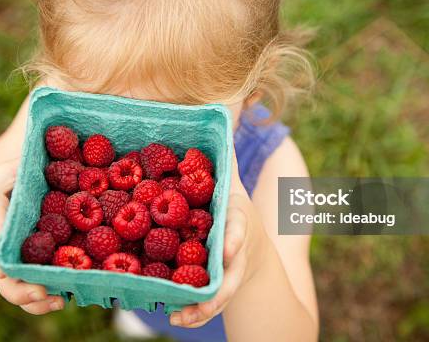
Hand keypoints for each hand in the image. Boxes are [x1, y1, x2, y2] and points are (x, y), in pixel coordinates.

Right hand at [0, 158, 64, 314]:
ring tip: (59, 300)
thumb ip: (22, 166)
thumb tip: (54, 146)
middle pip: (4, 277)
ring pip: (15, 290)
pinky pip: (28, 288)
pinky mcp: (21, 269)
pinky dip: (43, 299)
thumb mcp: (4, 173)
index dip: (1, 250)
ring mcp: (8, 263)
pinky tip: (66, 297)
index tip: (6, 266)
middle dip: (22, 287)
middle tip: (42, 290)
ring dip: (35, 300)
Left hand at [170, 150, 265, 327]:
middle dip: (221, 282)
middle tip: (206, 295)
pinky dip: (195, 313)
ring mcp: (230, 271)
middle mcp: (236, 248)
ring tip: (181, 314)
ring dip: (203, 306)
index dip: (233, 238)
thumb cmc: (235, 211)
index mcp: (237, 219)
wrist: (252, 248)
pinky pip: (208, 303)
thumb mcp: (232, 185)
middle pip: (232, 269)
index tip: (226, 249)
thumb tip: (223, 110)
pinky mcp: (218, 288)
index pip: (238, 229)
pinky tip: (176, 318)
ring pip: (221, 292)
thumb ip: (223, 159)